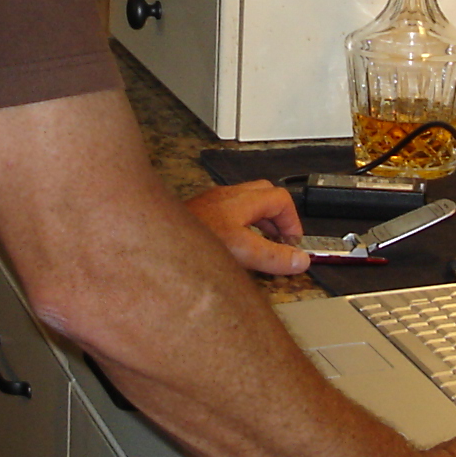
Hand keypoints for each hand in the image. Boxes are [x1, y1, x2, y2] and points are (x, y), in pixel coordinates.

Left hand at [184, 179, 309, 275]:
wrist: (155, 244)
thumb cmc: (190, 242)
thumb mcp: (242, 252)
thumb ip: (273, 257)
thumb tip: (300, 260)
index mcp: (241, 200)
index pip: (280, 199)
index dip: (293, 221)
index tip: (294, 243)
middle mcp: (226, 197)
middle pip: (264, 196)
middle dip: (278, 218)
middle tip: (281, 241)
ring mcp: (211, 205)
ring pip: (245, 205)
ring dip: (259, 223)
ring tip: (262, 246)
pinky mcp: (199, 216)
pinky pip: (228, 215)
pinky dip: (240, 228)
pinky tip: (235, 247)